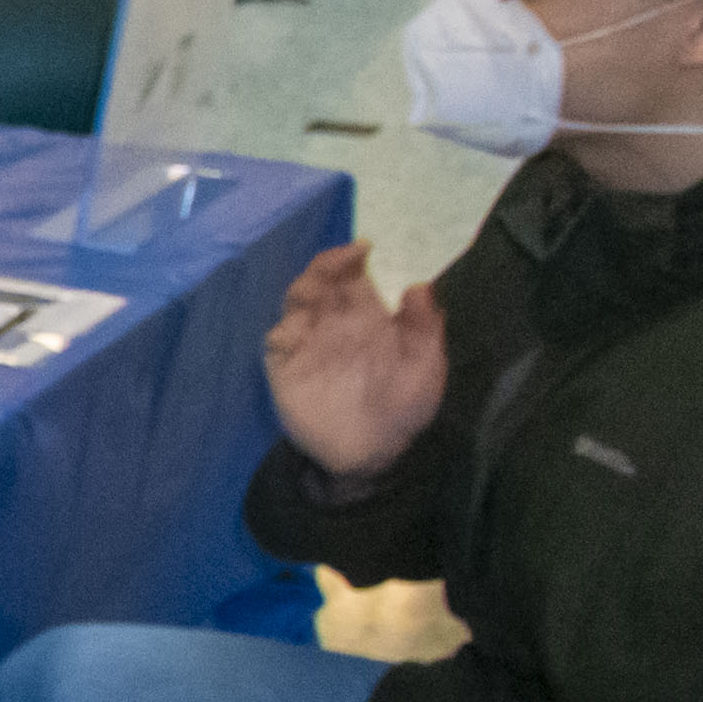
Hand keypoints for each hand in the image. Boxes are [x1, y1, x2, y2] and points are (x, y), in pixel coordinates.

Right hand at [262, 242, 448, 479]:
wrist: (371, 454)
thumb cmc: (403, 409)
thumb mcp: (426, 367)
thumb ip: (424, 328)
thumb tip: (420, 286)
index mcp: (366, 319)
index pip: (353, 277)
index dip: (352, 258)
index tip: (363, 247)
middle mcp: (334, 325)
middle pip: (321, 282)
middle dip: (327, 266)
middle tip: (340, 261)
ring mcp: (308, 345)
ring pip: (296, 303)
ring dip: (305, 288)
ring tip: (318, 286)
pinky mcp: (285, 369)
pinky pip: (277, 341)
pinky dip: (284, 329)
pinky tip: (297, 328)